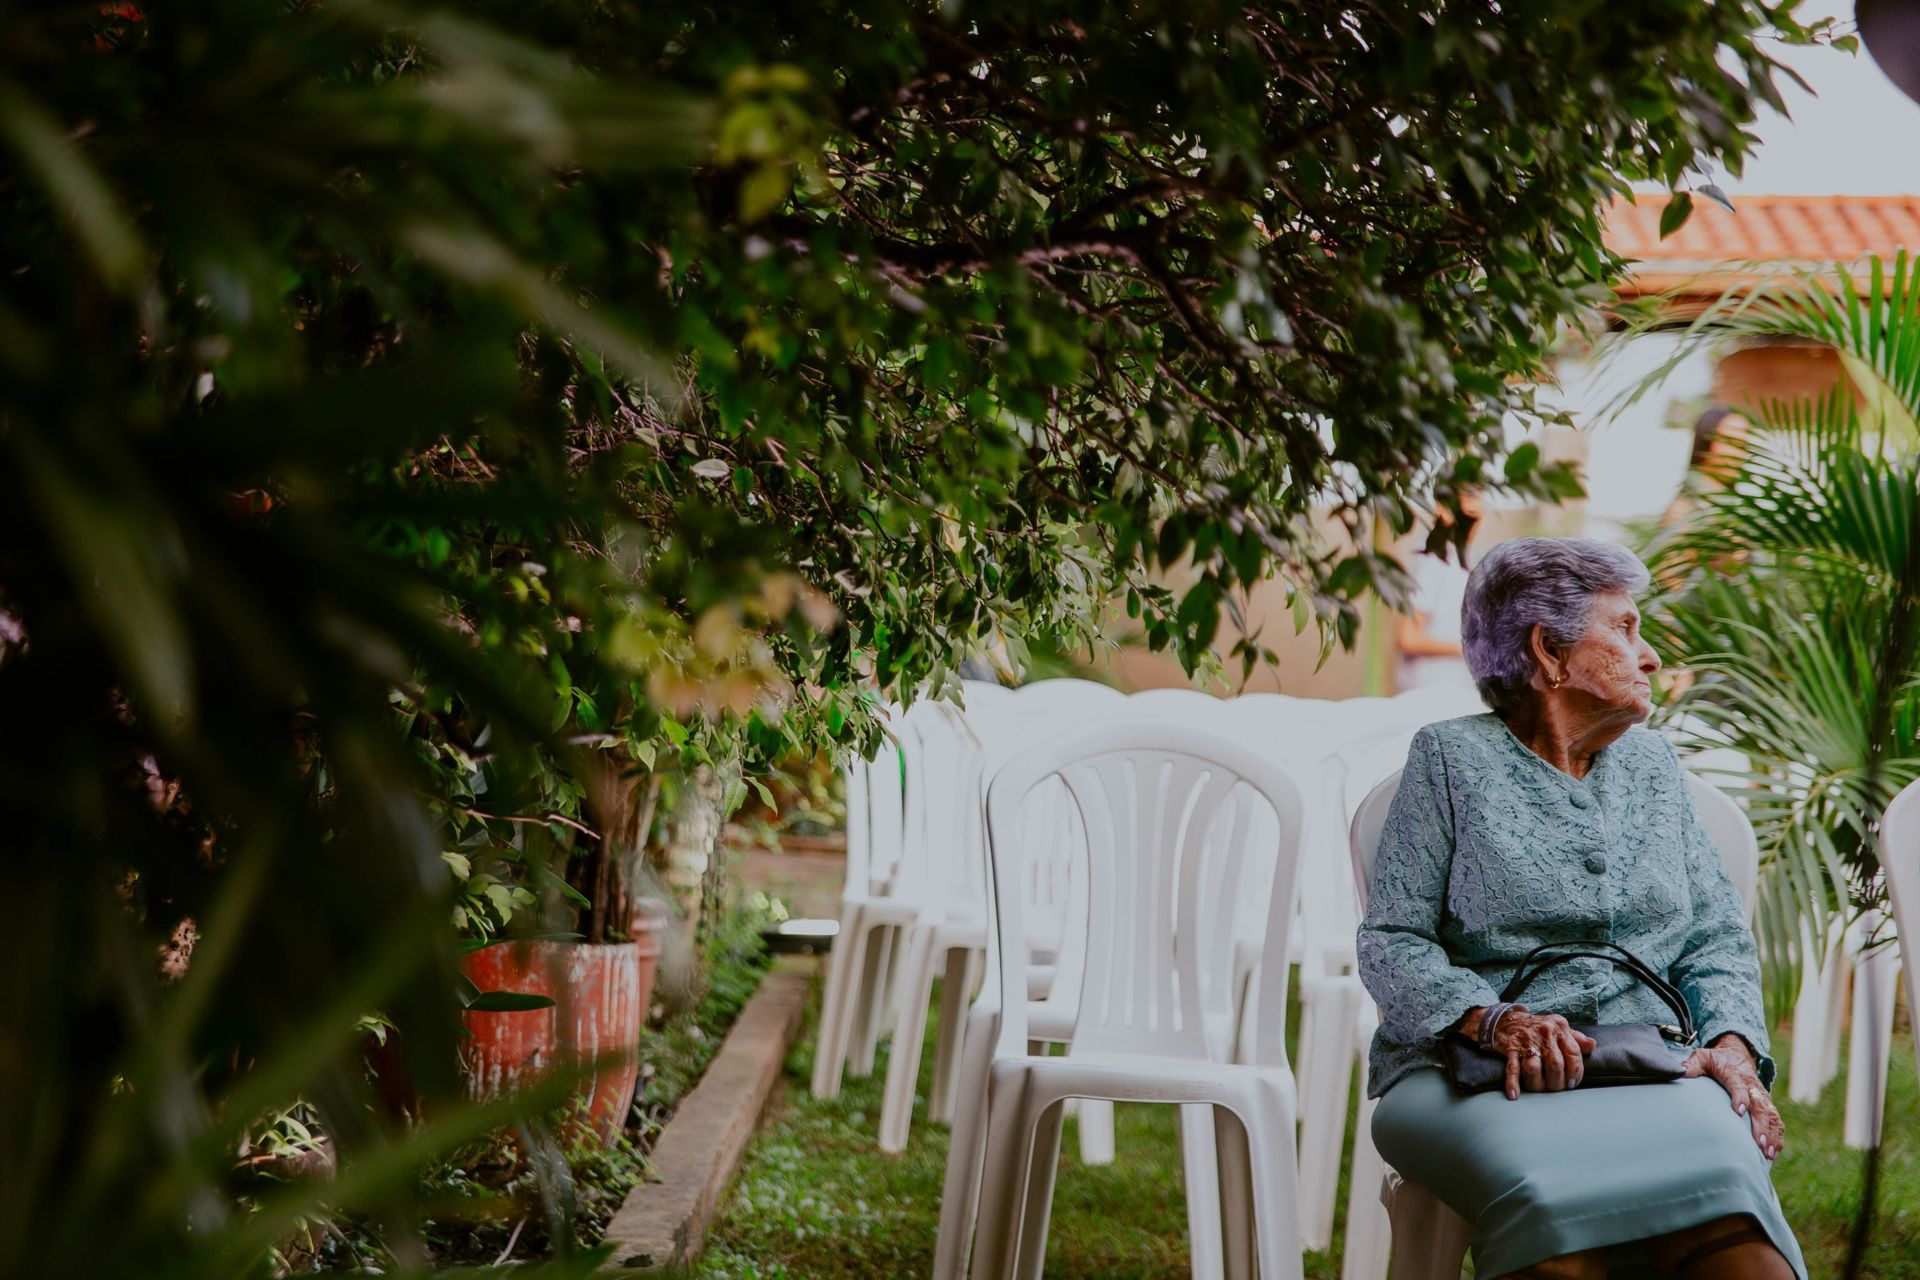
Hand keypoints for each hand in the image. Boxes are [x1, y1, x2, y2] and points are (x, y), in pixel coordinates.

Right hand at [1477, 1007, 1597, 1099]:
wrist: (1505, 1020)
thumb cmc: (1537, 1027)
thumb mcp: (1558, 1026)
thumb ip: (1576, 1037)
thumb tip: (1593, 1045)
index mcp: (1559, 1027)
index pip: (1573, 1053)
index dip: (1576, 1071)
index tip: (1573, 1083)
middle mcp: (1544, 1032)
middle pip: (1555, 1063)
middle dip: (1558, 1081)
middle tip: (1558, 1089)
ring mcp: (1526, 1040)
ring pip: (1534, 1067)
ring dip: (1538, 1084)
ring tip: (1542, 1090)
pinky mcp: (1510, 1048)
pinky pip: (1512, 1068)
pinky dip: (1513, 1082)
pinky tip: (1515, 1095)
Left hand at [1684, 1034, 1783, 1160]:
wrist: (1738, 1055)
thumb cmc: (1716, 1060)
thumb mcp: (1702, 1057)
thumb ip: (1692, 1065)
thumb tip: (1681, 1073)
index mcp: (1735, 1075)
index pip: (1739, 1086)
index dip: (1740, 1097)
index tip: (1739, 1111)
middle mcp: (1752, 1086)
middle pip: (1760, 1106)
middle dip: (1761, 1126)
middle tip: (1759, 1143)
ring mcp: (1762, 1096)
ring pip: (1771, 1115)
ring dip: (1772, 1134)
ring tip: (1769, 1153)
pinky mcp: (1767, 1104)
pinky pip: (1776, 1120)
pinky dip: (1778, 1135)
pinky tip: (1775, 1151)